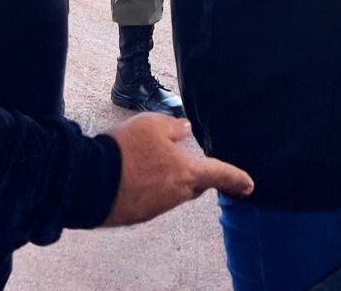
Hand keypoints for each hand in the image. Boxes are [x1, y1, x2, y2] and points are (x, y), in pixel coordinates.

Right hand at [102, 113, 252, 226]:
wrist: (90, 180)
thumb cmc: (125, 149)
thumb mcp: (153, 125)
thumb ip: (174, 127)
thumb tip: (184, 129)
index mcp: (186, 173)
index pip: (219, 174)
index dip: (236, 178)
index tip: (249, 186)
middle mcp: (175, 195)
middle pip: (194, 185)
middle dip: (196, 176)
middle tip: (192, 165)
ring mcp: (156, 208)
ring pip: (171, 192)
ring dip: (167, 180)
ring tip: (150, 162)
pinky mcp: (137, 215)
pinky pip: (151, 200)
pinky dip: (149, 188)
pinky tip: (135, 176)